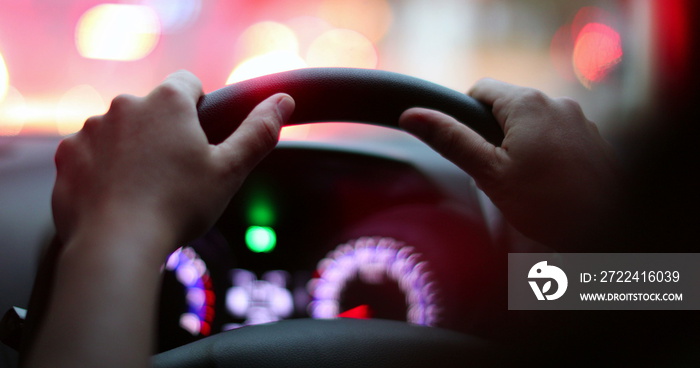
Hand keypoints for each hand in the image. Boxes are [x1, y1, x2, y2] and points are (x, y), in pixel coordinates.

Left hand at [52, 70, 294, 257]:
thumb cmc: (178, 206)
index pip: (189, 85)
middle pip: (153, 110)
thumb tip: (283, 100)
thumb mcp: (230, 170)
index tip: (200, 142)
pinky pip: (92, 155)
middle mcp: (125, 106)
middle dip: (164, 134)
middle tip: (176, 175)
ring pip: (121, 132)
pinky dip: (104, 170)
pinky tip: (117, 198)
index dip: (200, 111)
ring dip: (132, 151)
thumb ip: (259, 132)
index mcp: (167, 102)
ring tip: (145, 191)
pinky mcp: (67, 156)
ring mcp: (91, 130)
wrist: (116, 245)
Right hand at [399, 78, 619, 247]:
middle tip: (496, 176)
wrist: (610, 229)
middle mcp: (557, 103)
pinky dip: (546, 155)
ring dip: (520, 147)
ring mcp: (580, 120)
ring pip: (532, 125)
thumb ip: (451, 140)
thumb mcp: (489, 173)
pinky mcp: (593, 140)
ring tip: (525, 186)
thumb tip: (411, 114)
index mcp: (527, 103)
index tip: (468, 148)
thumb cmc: (548, 204)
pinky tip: (550, 187)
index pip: (480, 89)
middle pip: (507, 107)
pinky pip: (557, 138)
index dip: (464, 115)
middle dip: (494, 137)